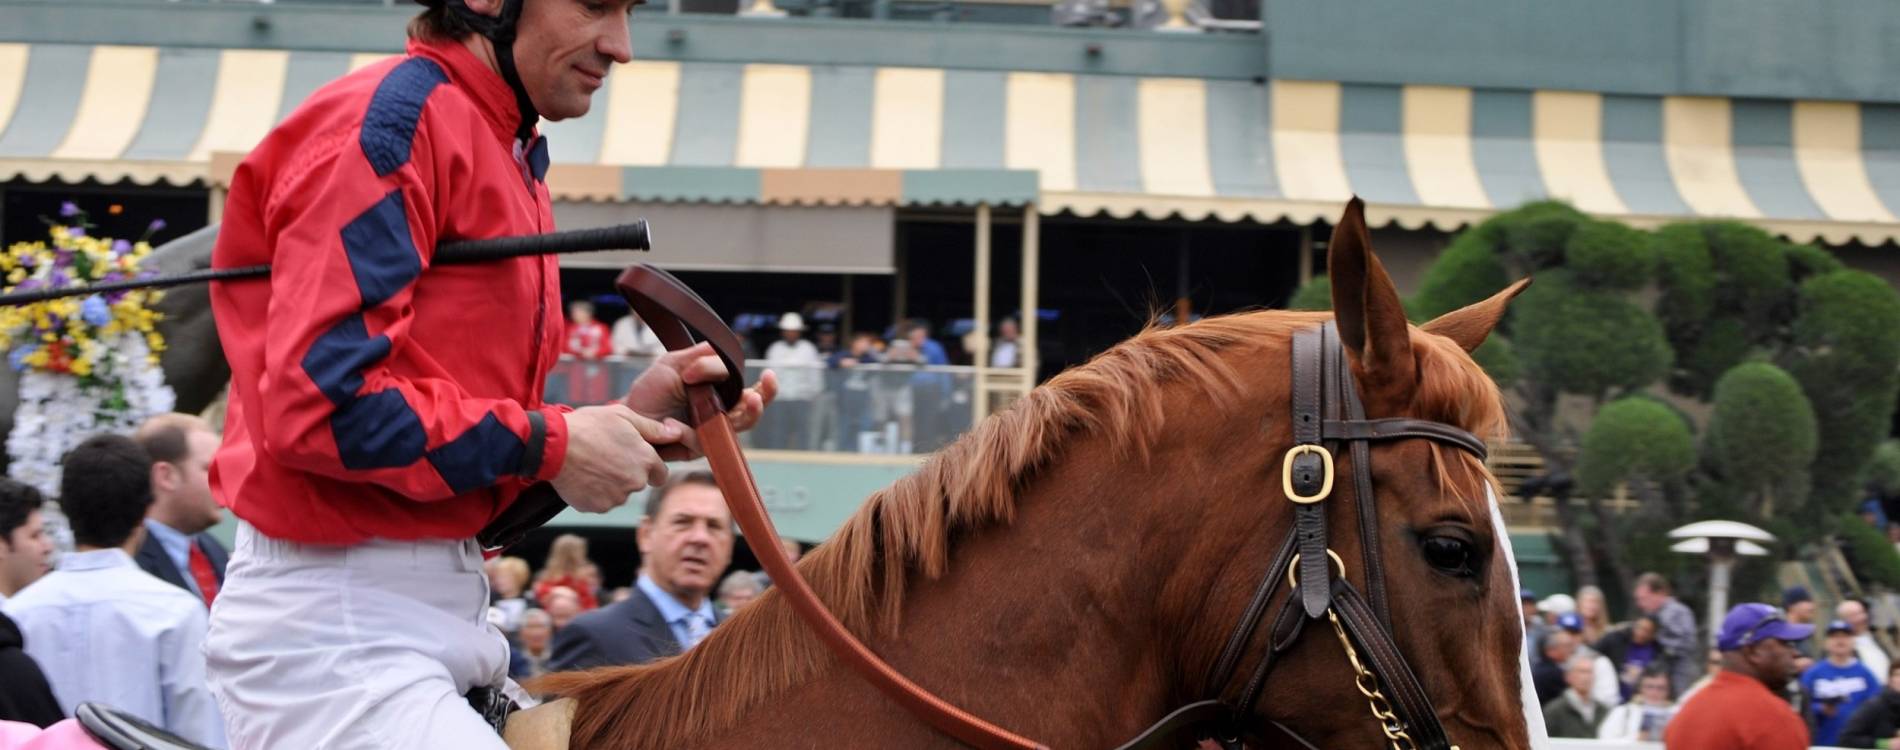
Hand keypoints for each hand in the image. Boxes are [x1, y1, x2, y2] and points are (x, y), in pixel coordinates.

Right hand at [551, 405, 681, 512]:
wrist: (554, 446)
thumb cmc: (588, 426)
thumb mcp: (622, 416)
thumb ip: (652, 428)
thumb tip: (675, 434)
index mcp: (645, 459)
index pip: (660, 475)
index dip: (649, 468)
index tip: (635, 461)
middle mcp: (635, 482)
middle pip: (637, 483)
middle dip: (627, 473)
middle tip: (606, 457)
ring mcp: (616, 497)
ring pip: (618, 494)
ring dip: (610, 484)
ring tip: (591, 464)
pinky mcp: (597, 507)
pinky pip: (600, 502)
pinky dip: (593, 493)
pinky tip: (582, 476)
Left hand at [623, 342, 777, 459]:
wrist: (628, 415)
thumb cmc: (652, 390)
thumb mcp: (674, 364)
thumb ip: (699, 357)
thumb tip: (721, 350)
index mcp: (721, 394)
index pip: (751, 392)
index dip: (766, 388)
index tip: (770, 374)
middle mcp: (720, 415)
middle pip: (750, 415)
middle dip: (757, 406)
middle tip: (755, 399)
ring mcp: (709, 434)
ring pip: (732, 431)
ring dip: (734, 420)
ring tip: (732, 408)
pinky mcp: (694, 451)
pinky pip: (699, 441)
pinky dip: (685, 432)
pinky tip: (669, 424)